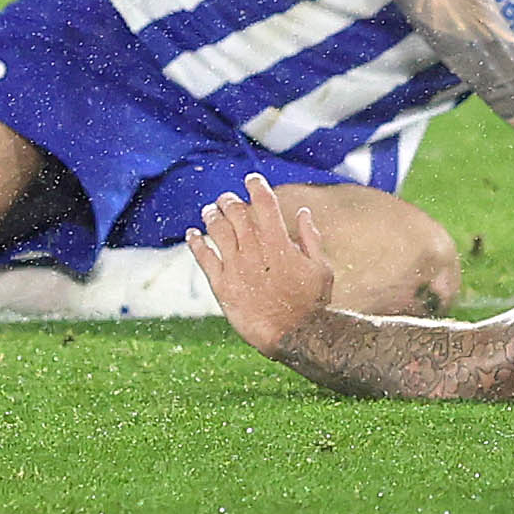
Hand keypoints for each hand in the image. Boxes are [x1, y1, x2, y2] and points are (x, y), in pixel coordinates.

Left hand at [187, 182, 351, 359]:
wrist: (294, 334)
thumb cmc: (312, 303)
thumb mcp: (321, 267)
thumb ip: (311, 238)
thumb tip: (303, 213)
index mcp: (280, 242)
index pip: (264, 203)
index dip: (257, 186)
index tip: (251, 179)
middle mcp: (255, 250)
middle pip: (237, 213)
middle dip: (230, 200)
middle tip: (226, 197)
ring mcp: (236, 267)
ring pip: (217, 231)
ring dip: (212, 216)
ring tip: (209, 210)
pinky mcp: (222, 286)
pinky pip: (204, 258)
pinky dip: (196, 242)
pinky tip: (192, 234)